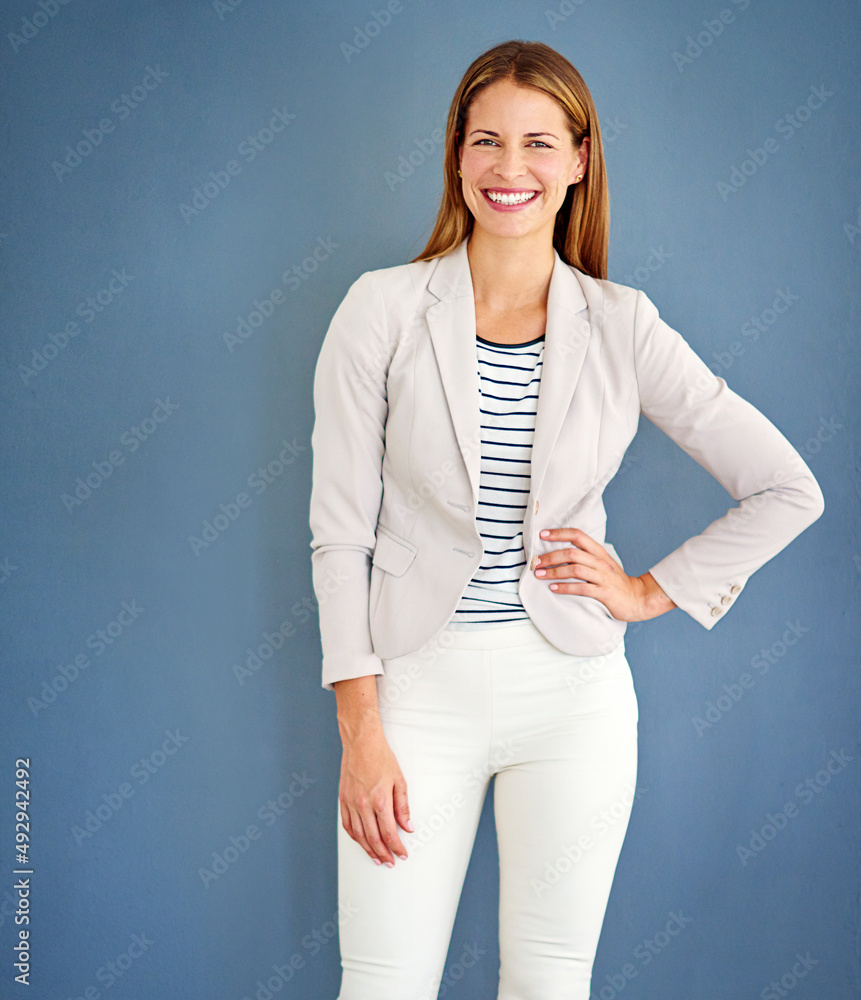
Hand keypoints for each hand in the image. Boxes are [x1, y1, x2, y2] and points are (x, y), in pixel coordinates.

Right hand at [339, 725, 413, 867]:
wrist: (361, 742)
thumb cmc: (381, 758)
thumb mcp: (399, 781)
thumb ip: (403, 807)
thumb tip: (408, 827)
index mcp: (380, 800)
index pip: (389, 833)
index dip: (396, 847)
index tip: (402, 855)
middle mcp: (363, 805)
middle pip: (373, 839)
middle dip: (383, 854)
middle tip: (390, 862)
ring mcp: (351, 803)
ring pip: (359, 836)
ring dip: (368, 850)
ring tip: (377, 858)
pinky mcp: (343, 799)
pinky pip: (347, 825)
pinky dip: (355, 837)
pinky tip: (361, 842)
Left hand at [533, 527, 675, 621]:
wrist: (638, 599)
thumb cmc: (615, 582)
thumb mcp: (602, 564)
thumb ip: (586, 557)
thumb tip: (560, 552)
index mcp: (599, 552)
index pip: (578, 535)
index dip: (559, 533)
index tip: (542, 534)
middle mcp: (600, 562)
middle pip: (572, 553)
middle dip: (550, 556)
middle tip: (536, 562)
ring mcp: (603, 577)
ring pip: (574, 569)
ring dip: (554, 572)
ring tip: (540, 575)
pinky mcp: (604, 593)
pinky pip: (581, 588)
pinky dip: (565, 588)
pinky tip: (554, 589)